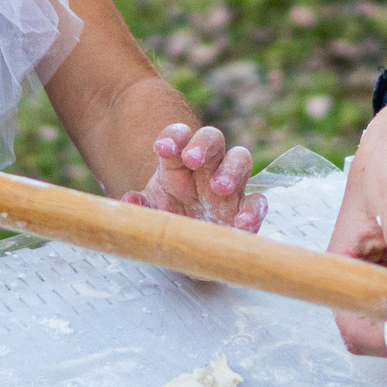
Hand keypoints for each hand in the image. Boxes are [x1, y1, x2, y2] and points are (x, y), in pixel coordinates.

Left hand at [125, 123, 267, 230]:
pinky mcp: (245, 211)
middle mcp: (206, 169)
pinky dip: (254, 210)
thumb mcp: (149, 214)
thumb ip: (139, 207)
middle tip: (192, 159)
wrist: (186, 249)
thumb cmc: (167, 222)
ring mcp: (229, 188)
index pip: (179, 138)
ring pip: (240, 160)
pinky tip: (241, 224)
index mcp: (178, 164)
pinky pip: (257, 202)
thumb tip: (129, 201)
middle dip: (203, 144)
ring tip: (220, 186)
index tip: (162, 148)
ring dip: (232, 169)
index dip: (173, 137)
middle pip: (212, 139)